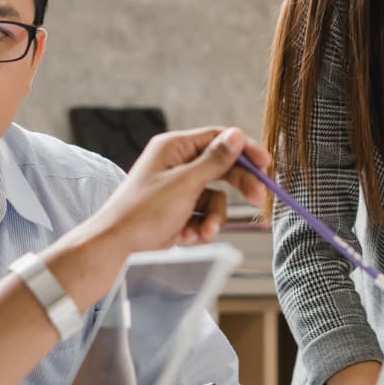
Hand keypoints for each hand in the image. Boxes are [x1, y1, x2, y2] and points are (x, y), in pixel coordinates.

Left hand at [89, 127, 271, 253]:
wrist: (117, 248)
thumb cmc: (143, 212)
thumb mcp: (185, 184)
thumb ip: (215, 160)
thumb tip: (237, 136)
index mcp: (173, 148)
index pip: (217, 139)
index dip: (244, 150)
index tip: (266, 165)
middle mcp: (175, 165)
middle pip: (220, 168)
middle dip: (238, 187)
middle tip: (259, 200)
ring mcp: (176, 190)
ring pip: (214, 197)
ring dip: (214, 217)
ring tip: (203, 231)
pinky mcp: (176, 213)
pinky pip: (202, 215)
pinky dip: (200, 228)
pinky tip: (188, 237)